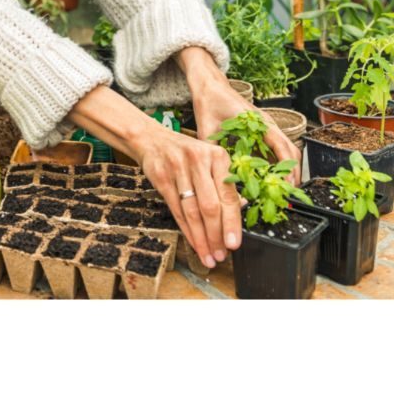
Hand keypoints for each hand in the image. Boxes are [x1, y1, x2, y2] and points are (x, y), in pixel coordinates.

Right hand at [133, 123, 241, 269]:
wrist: (151, 139)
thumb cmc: (186, 153)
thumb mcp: (209, 159)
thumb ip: (224, 182)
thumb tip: (242, 209)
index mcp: (218, 156)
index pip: (228, 196)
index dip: (232, 223)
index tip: (234, 244)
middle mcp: (198, 161)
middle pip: (210, 206)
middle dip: (216, 236)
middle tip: (221, 254)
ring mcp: (178, 169)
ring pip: (192, 212)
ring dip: (201, 238)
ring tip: (208, 255)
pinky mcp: (161, 177)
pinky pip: (176, 210)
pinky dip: (186, 230)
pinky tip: (193, 242)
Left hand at [176, 46, 301, 184]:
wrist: (209, 85)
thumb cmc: (210, 101)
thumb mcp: (207, 127)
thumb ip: (212, 149)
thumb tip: (215, 173)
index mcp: (259, 122)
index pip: (282, 147)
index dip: (287, 167)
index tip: (287, 184)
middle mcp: (268, 125)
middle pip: (291, 152)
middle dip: (291, 174)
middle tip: (286, 195)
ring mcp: (266, 128)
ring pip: (286, 152)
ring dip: (285, 170)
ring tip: (278, 191)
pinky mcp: (261, 132)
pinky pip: (274, 150)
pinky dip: (275, 164)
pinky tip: (266, 179)